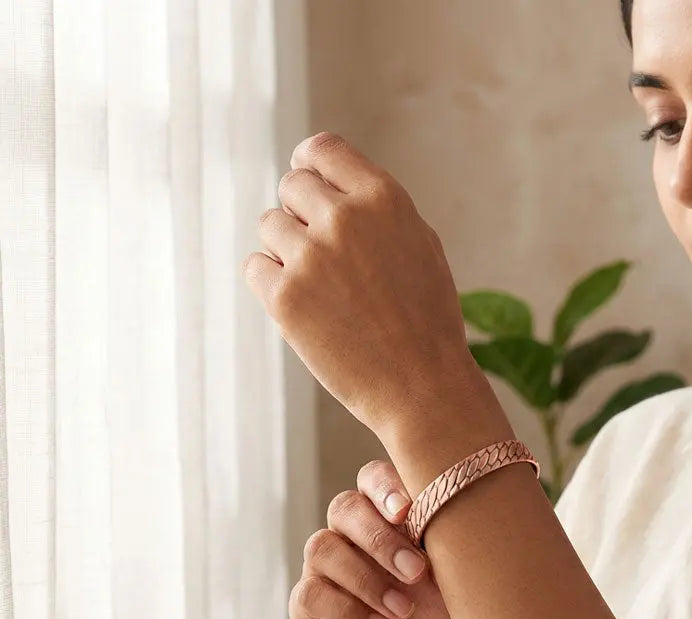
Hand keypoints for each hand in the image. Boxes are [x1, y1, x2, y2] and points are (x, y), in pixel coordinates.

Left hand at [242, 131, 473, 437]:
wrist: (422, 387)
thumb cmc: (428, 321)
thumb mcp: (421, 247)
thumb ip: (377, 210)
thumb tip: (328, 185)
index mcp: (384, 199)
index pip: (323, 149)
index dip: (310, 164)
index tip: (308, 182)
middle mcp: (344, 219)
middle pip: (291, 186)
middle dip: (300, 213)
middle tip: (322, 254)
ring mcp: (311, 257)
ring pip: (269, 227)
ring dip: (287, 252)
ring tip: (323, 290)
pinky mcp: (285, 298)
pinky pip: (255, 268)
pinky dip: (272, 285)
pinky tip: (305, 308)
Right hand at [289, 458, 473, 618]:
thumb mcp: (457, 582)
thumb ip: (442, 542)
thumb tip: (436, 513)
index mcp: (389, 517)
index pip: (374, 479)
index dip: (385, 487)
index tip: (408, 511)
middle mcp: (353, 536)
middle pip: (345, 507)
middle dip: (380, 538)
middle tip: (416, 571)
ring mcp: (326, 571)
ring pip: (322, 547)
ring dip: (366, 578)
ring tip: (403, 611)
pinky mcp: (308, 609)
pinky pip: (311, 593)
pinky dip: (349, 610)